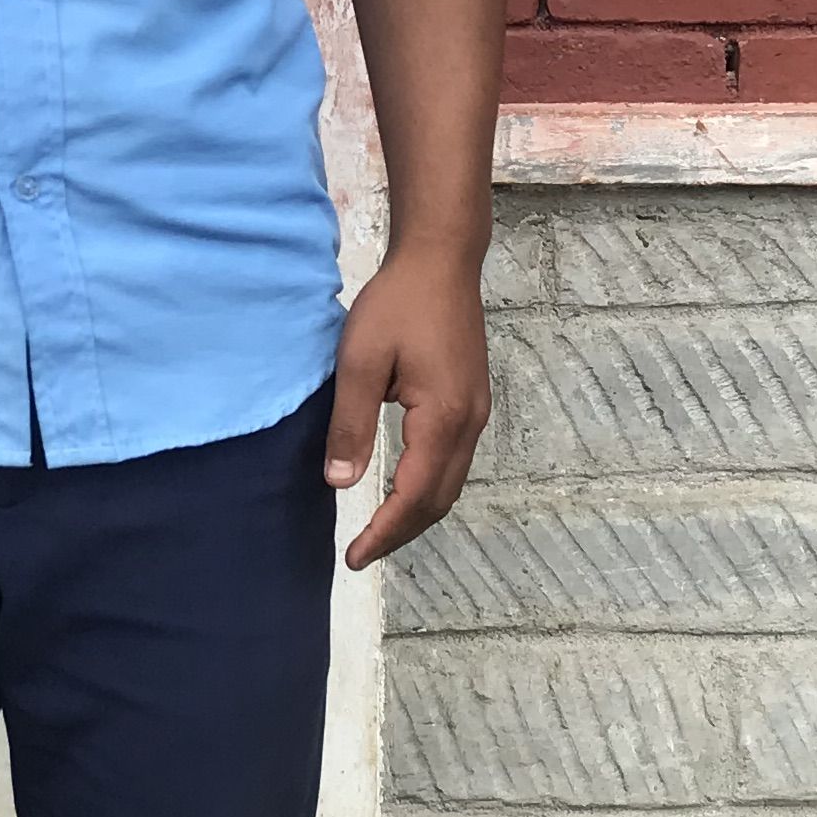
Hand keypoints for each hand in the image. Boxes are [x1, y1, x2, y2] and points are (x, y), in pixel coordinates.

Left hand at [324, 243, 489, 573]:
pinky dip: (428, 487)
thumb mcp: (359, 362)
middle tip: (362, 551)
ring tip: (379, 529)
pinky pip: (454, 461)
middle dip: (401, 532)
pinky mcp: (473, 400)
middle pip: (439, 500)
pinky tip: (402, 487)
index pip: (414, 497)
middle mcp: (469, 423)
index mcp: (442, 418)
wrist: (441, 259)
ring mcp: (476, 412)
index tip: (354, 557)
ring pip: (450, 483)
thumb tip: (339, 483)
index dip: (384, 532)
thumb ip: (350, 425)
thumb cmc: (397, 303)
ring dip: (416, 512)